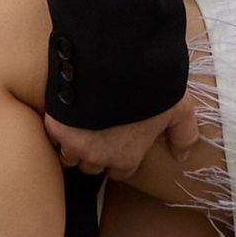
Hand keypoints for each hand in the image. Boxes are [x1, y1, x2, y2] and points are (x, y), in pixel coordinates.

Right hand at [41, 93, 192, 180]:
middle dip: (94, 153)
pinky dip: (56, 129)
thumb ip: (182, 135)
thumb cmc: (151, 87)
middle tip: (97, 132)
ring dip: (72, 146)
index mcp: (126, 158)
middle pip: (91, 167)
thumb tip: (181, 157)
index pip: (119, 173)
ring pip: (68, 157)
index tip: (118, 143)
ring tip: (77, 127)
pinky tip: (63, 116)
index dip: (119, 158)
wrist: (117, 63)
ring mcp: (74, 143)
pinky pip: (52, 137)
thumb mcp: (178, 109)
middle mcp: (98, 158)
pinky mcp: (56, 125)